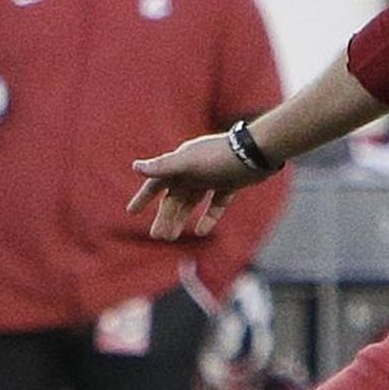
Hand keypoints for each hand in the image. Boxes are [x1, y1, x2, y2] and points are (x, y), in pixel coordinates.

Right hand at [128, 130, 263, 240]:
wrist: (257, 152)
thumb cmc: (220, 157)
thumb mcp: (189, 163)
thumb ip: (163, 167)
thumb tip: (135, 167)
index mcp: (180, 163)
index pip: (156, 182)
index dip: (143, 197)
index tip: (131, 212)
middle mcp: (193, 169)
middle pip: (174, 197)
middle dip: (165, 216)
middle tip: (157, 236)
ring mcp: (211, 176)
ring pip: (192, 202)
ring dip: (181, 218)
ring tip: (172, 237)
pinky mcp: (229, 183)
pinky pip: (215, 203)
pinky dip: (208, 216)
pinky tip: (202, 231)